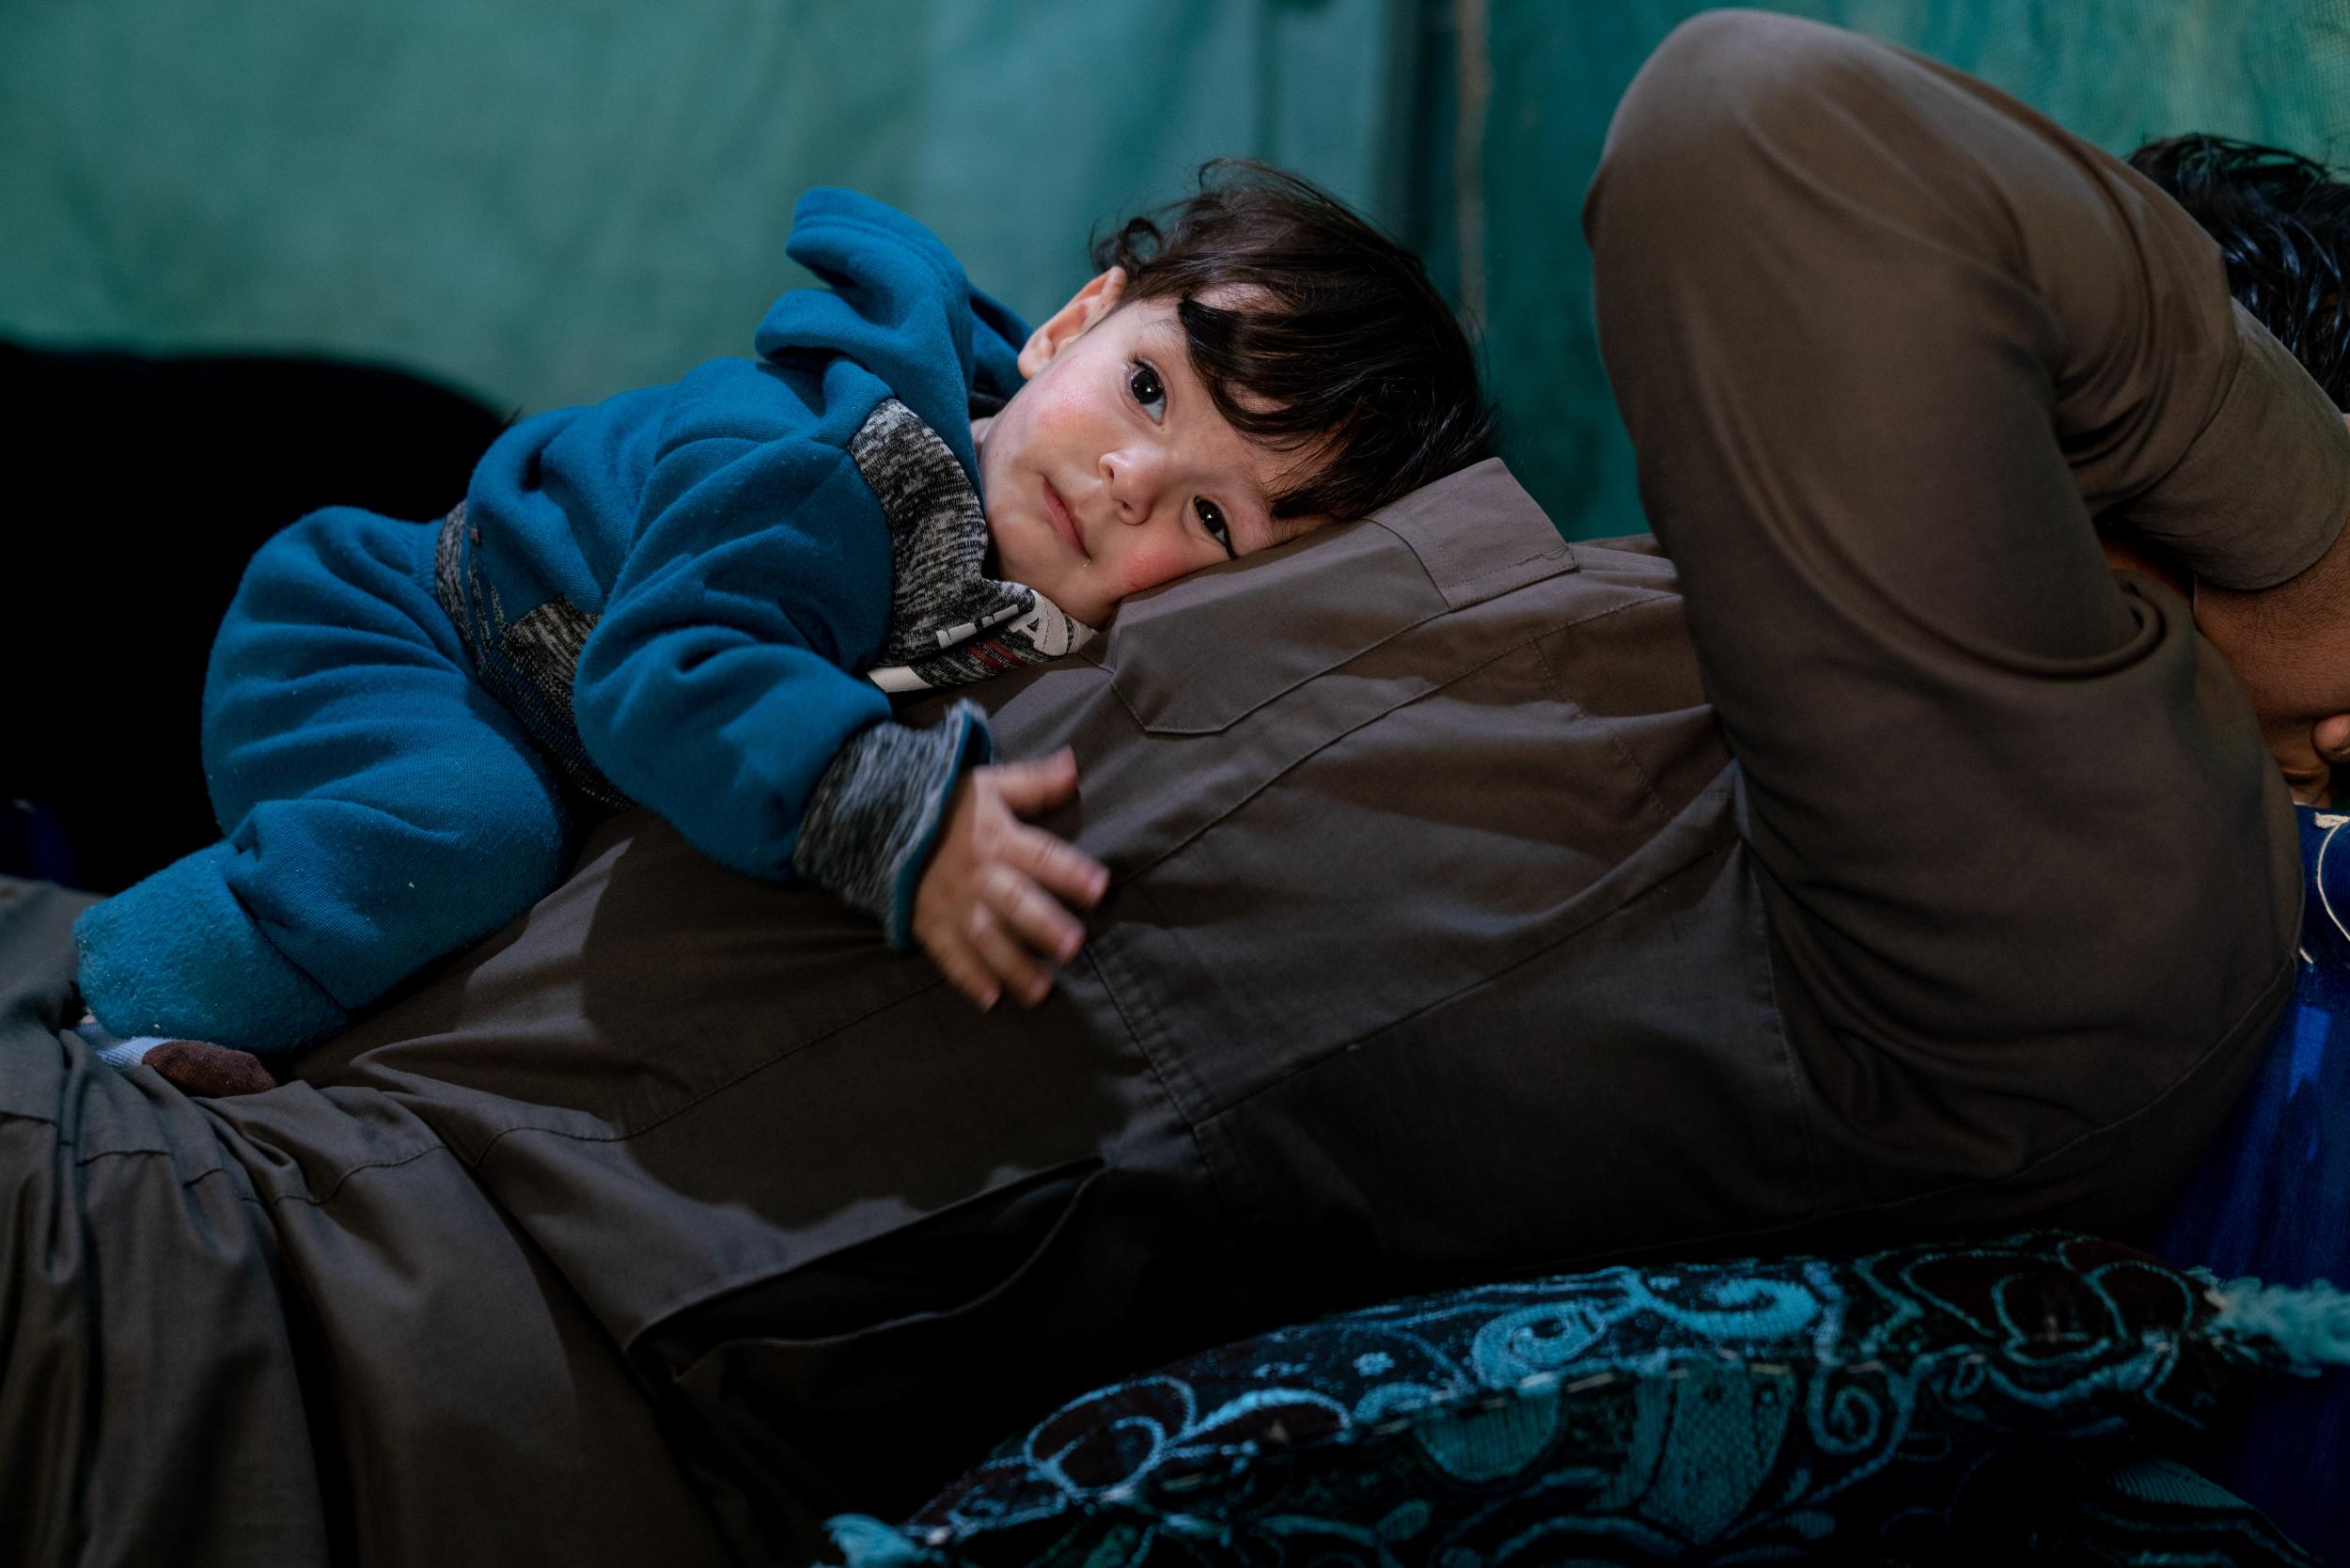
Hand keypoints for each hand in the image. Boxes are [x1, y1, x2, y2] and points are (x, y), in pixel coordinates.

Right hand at [912, 748, 1108, 1009]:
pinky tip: (991, 998)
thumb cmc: (944, 802)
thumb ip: (1033, 782)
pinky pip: (948, 954)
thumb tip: (1074, 766)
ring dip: (1014, 965)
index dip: (1070, 871)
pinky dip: (968, 978)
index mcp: (996, 837)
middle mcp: (977, 874)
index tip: (1099, 887)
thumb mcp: (988, 784)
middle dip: (1043, 925)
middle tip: (1074, 947)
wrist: (876, 817)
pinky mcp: (929, 923)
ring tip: (1042, 990)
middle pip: (1014, 902)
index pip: (1040, 855)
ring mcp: (951, 903)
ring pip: (985, 938)